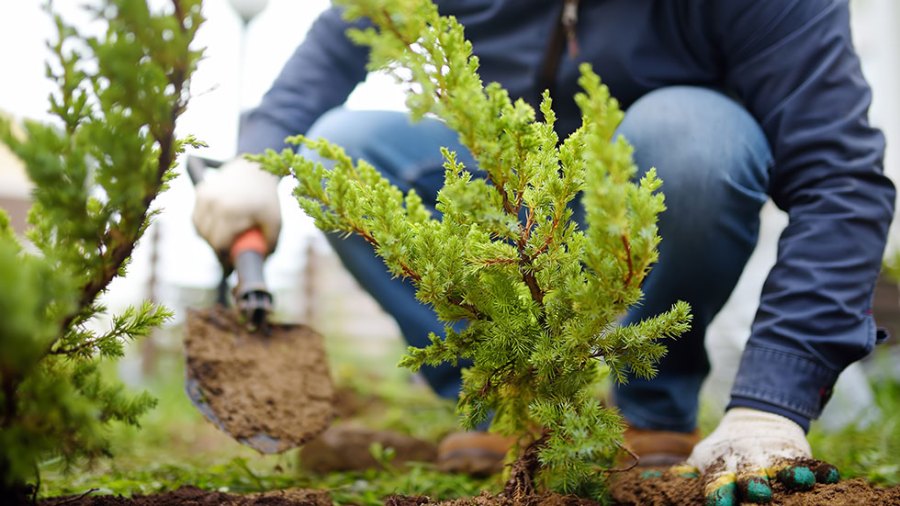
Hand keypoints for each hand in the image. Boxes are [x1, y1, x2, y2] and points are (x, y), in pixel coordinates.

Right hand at [192, 157, 280, 259]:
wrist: (255, 170)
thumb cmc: (267, 199)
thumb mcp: (275, 222)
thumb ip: (269, 244)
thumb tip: (260, 262)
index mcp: (231, 211)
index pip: (219, 244)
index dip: (225, 257)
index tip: (232, 262)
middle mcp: (213, 202)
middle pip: (208, 239)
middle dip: (218, 249)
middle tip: (231, 251)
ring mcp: (204, 196)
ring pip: (199, 230)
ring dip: (209, 238)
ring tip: (225, 237)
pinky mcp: (200, 192)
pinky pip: (196, 218)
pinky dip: (204, 226)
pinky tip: (217, 225)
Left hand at [677, 407, 838, 504]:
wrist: (755, 419)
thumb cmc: (724, 451)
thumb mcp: (702, 459)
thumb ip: (684, 475)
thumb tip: (647, 483)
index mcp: (721, 468)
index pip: (717, 484)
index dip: (718, 494)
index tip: (718, 503)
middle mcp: (747, 465)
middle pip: (750, 478)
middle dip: (753, 486)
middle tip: (757, 494)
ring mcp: (773, 459)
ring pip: (782, 469)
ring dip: (789, 475)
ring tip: (796, 481)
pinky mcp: (796, 454)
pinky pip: (810, 463)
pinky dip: (820, 470)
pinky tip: (831, 476)